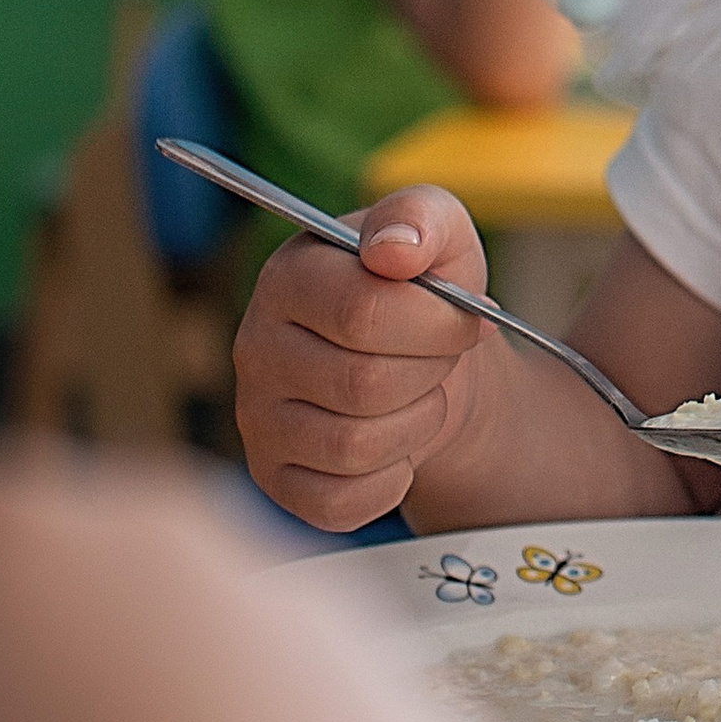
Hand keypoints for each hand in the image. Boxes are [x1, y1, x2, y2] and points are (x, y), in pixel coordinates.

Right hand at [234, 186, 503, 528]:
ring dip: (417, 423)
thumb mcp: (440, 236)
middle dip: (431, 373)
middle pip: (364, 384)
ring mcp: (259, 419)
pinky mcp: (276, 480)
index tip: (462, 316)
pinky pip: (341, 503)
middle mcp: (257, 348)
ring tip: (420, 394)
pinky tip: (395, 444)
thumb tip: (394, 249)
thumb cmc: (425, 297)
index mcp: (290, 276)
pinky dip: (390, 479)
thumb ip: (421, 218)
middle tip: (441, 357)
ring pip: (355, 447)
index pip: (364, 311)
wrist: (427, 365)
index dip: (436, 323)